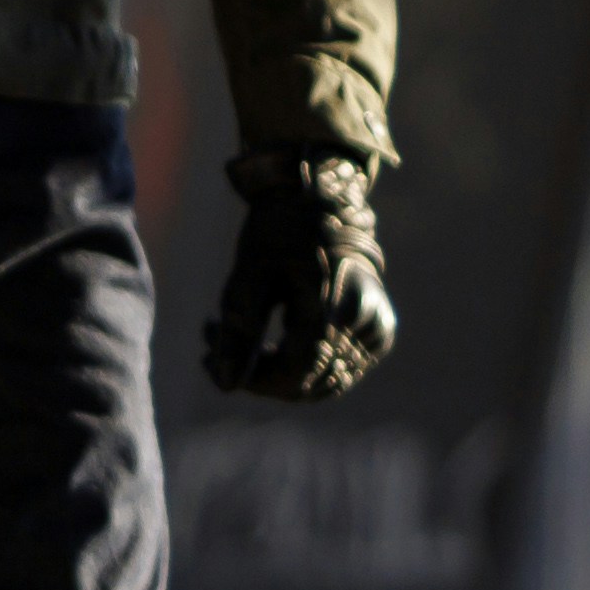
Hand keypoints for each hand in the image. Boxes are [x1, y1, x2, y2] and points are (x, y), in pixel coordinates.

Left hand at [202, 150, 395, 400]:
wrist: (323, 204)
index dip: (254, 380)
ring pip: (324, 383)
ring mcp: (377, 331)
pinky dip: (301, 365)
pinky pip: (338, 368)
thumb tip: (226, 385)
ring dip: (277, 374)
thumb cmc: (279, 233)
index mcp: (334, 308)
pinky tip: (270, 341)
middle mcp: (365, 325)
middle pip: (310, 384)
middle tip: (213, 347)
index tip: (210, 361)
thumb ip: (238, 333)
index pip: (297, 374)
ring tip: (236, 341)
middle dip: (258, 375)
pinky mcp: (379, 333)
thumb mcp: (247, 277)